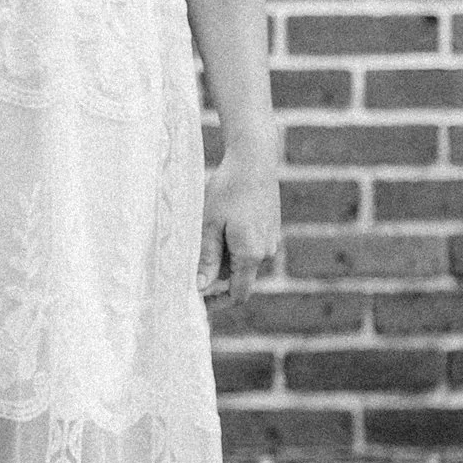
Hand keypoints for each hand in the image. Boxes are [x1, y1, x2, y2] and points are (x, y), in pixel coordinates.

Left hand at [197, 139, 280, 302]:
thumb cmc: (229, 189)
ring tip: (204, 236)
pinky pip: (250, 247)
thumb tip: (200, 288)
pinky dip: (234, 244)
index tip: (198, 302)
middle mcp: (266, 251)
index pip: (238, 295)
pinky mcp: (271, 228)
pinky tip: (220, 223)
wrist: (254, 159)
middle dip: (216, 276)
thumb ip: (207, 258)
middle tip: (191, 265)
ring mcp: (271, 240)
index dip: (217, 303)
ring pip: (243, 261)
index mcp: (251, 254)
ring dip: (224, 258)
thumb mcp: (210, 224)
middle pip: (238, 278)